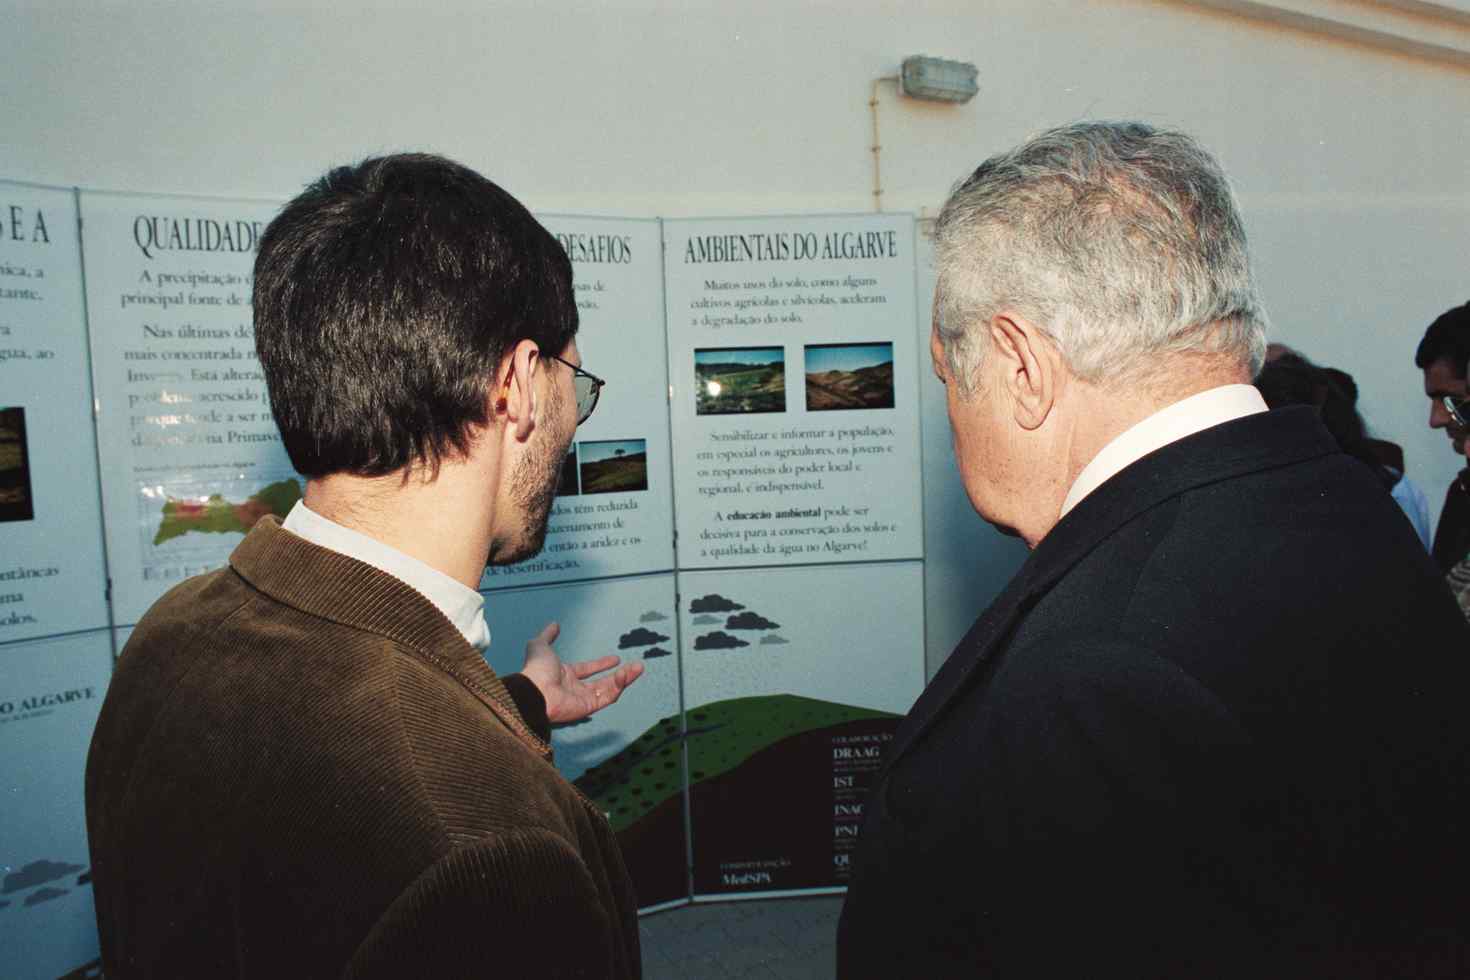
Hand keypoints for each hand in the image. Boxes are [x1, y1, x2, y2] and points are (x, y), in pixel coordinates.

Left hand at [519, 622, 644, 723]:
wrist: (535, 690)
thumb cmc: (535, 670)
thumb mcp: (540, 646)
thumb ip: (547, 635)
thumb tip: (554, 624)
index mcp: (565, 676)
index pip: (587, 670)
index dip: (601, 664)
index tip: (616, 658)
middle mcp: (575, 689)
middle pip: (603, 682)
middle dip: (621, 674)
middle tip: (636, 666)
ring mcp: (582, 699)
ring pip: (609, 690)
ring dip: (625, 679)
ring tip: (638, 667)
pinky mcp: (589, 707)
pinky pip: (608, 697)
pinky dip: (619, 686)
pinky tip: (625, 674)